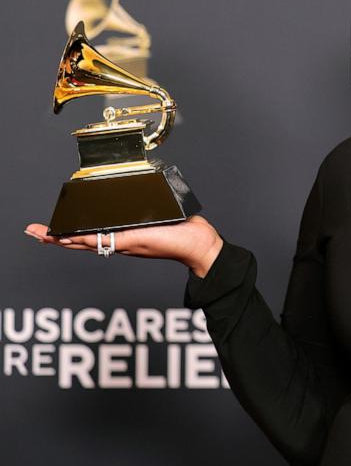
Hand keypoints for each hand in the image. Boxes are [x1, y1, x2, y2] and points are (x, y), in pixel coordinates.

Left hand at [23, 214, 223, 277]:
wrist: (199, 244)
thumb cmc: (174, 244)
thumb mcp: (140, 240)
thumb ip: (118, 238)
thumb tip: (94, 237)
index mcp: (118, 242)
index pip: (80, 239)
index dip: (59, 237)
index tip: (40, 232)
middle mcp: (121, 239)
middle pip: (81, 238)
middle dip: (58, 236)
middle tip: (36, 231)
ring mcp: (131, 234)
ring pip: (95, 233)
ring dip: (75, 232)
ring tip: (59, 230)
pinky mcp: (143, 227)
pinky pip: (114, 226)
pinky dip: (100, 226)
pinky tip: (100, 221)